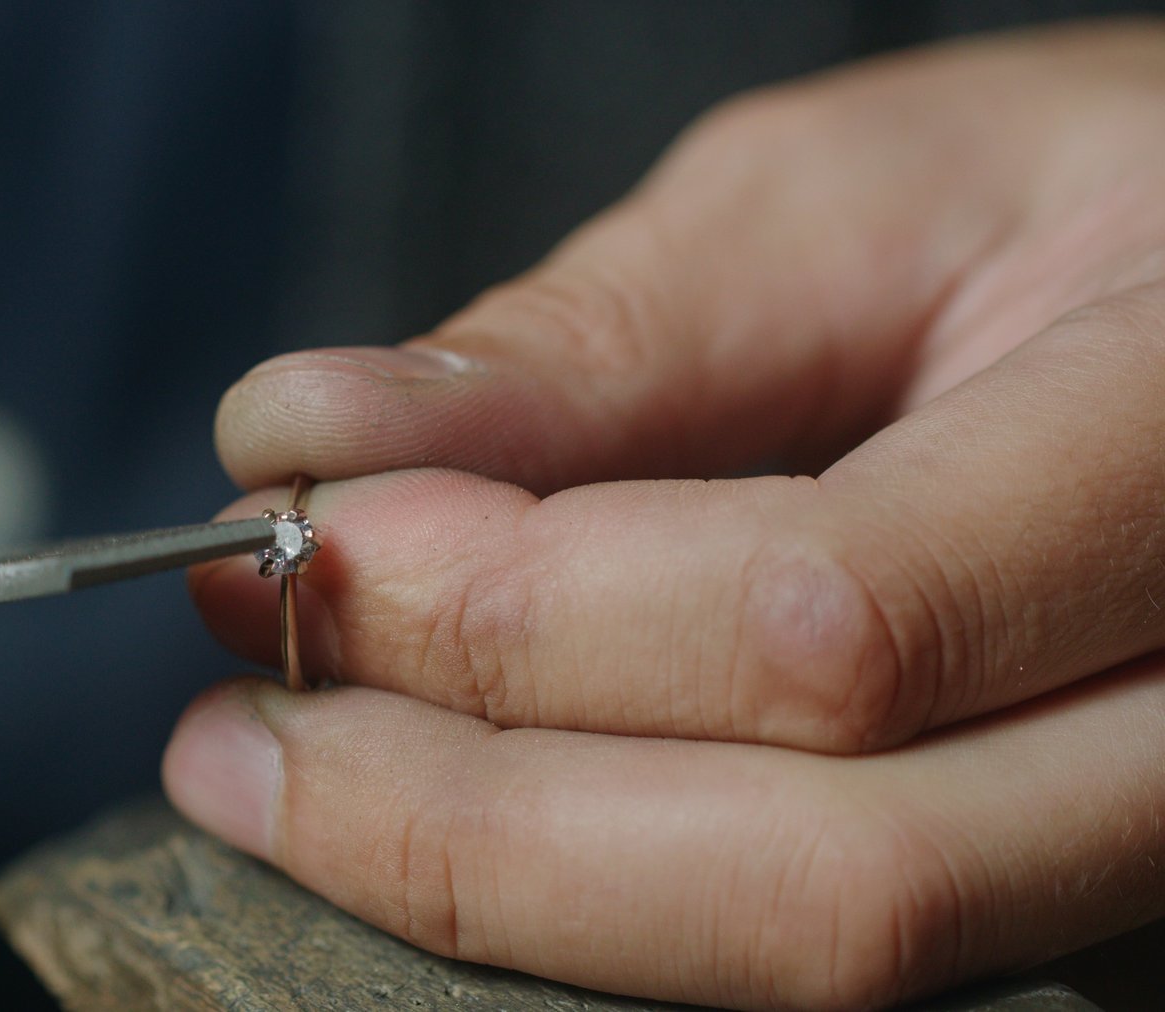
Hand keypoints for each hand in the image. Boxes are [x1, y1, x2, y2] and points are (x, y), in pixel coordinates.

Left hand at [168, 21, 1164, 1009]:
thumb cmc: (1089, 193)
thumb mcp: (850, 197)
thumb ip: (593, 343)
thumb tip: (312, 436)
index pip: (824, 623)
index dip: (510, 618)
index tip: (305, 541)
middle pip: (826, 880)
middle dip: (464, 826)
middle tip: (231, 742)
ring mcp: (1162, 828)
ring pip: (825, 956)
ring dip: (503, 885)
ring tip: (295, 779)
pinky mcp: (1074, 874)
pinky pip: (812, 946)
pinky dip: (596, 894)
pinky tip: (450, 806)